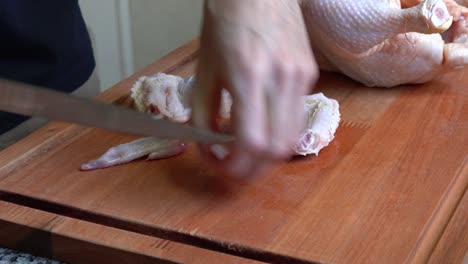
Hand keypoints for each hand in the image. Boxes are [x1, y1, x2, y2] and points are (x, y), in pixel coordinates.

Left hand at [191, 0, 318, 177]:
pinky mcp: (310, 74)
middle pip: (277, 150)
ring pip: (292, 138)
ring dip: (268, 156)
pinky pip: (296, 117)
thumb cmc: (223, 24)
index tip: (220, 165)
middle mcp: (282, 79)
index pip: (252, 143)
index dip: (235, 166)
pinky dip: (279, 132)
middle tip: (234, 168)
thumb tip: (209, 148)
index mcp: (248, 76)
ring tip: (247, 152)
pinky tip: (262, 126)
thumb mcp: (204, 71)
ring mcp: (301, 77)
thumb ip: (203, 115)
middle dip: (253, 170)